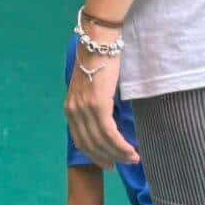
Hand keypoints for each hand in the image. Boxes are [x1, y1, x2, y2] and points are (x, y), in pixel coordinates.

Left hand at [65, 43, 137, 166]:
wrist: (100, 40)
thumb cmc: (100, 60)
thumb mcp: (92, 86)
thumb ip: (95, 104)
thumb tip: (108, 120)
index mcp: (70, 107)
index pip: (80, 140)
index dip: (94, 155)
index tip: (108, 164)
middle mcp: (74, 110)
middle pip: (90, 144)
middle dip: (108, 158)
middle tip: (125, 164)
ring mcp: (84, 108)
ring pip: (101, 141)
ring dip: (119, 153)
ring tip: (134, 158)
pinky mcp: (97, 104)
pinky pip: (109, 133)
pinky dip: (121, 145)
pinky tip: (131, 151)